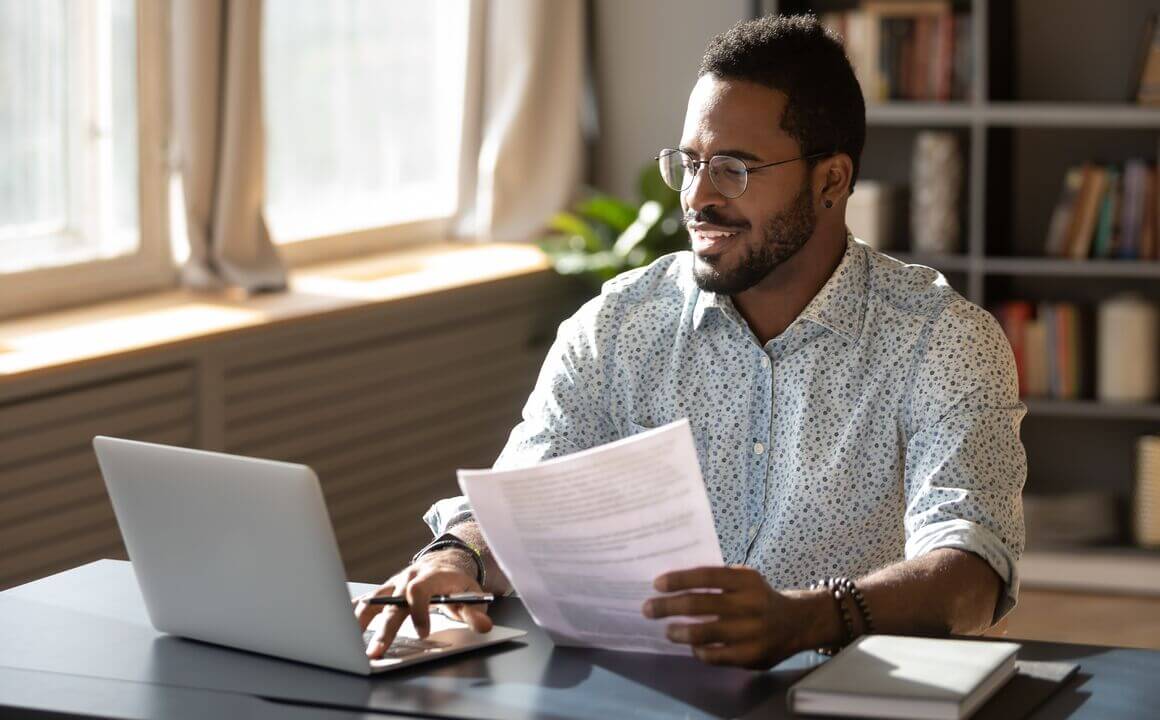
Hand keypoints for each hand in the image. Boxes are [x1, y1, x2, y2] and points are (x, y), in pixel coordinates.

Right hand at [353, 549, 492, 658]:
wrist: (445, 563)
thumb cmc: (457, 584)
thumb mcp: (472, 596)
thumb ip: (476, 613)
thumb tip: (484, 627)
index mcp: (431, 576)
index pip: (419, 590)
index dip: (419, 611)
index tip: (423, 633)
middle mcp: (408, 578)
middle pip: (393, 603)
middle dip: (385, 629)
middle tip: (377, 651)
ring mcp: (394, 584)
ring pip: (375, 602)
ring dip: (363, 624)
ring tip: (352, 644)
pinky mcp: (385, 591)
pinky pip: (367, 602)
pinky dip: (356, 614)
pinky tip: (346, 629)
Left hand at [642, 565, 808, 668]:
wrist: (796, 623)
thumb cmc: (758, 597)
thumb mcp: (744, 579)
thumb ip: (716, 580)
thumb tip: (673, 585)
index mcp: (746, 580)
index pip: (706, 576)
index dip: (679, 580)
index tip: (656, 584)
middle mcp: (749, 604)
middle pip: (699, 604)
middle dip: (668, 607)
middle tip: (648, 609)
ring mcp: (751, 632)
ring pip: (703, 633)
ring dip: (678, 632)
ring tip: (667, 631)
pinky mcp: (751, 656)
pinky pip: (715, 656)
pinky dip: (698, 650)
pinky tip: (692, 646)